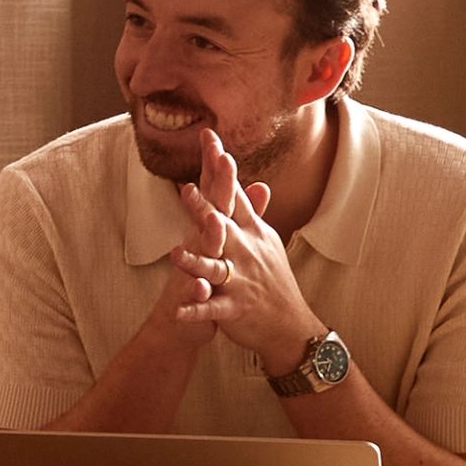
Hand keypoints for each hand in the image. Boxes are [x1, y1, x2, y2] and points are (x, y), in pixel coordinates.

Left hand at [181, 166, 322, 385]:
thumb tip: (254, 181)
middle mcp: (245, 253)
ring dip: (196, 262)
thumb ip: (251, 211)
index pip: (233, 194)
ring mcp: (240, 281)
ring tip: (175, 255)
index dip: (221, 168)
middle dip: (205, 210)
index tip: (209, 139)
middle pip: (222, 227)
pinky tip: (179, 311)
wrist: (290, 325)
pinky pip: (212, 309)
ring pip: (215, 268)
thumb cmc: (272, 278)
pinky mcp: (234, 308)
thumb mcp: (265, 241)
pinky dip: (196, 311)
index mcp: (250, 233)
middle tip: (185, 190)